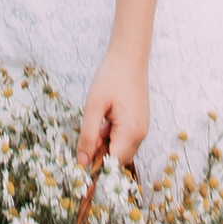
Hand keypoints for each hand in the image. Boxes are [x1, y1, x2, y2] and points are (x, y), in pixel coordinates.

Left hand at [78, 41, 149, 169]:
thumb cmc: (111, 77)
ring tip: (97, 122)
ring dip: (105, 144)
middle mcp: (140, 135)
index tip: (80, 164)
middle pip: (117, 159)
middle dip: (100, 154)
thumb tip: (82, 161)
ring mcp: (142, 129)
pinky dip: (111, 136)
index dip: (96, 167)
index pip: (113, 164)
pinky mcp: (139, 123)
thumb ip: (88, 135)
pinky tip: (105, 119)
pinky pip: (124, 140)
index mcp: (131, 133)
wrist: (129, 57)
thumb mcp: (94, 106)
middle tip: (87, 135)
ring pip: (120, 150)